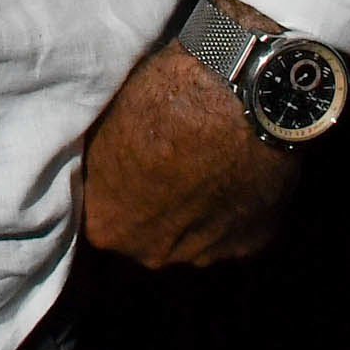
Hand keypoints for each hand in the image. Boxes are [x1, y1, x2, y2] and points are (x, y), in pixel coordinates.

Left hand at [80, 0, 304, 267]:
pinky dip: (234, 205)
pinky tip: (236, 168)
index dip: (113, 186)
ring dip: (196, 208)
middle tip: (167, 160)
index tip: (126, 161)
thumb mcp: (104, 126)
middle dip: (154, 205)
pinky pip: (235, 228)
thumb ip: (99, 164)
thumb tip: (94, 169)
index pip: (101, 215)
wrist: (239, 96)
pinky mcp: (255, 242)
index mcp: (110, 228)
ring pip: (193, 234)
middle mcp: (156, 254)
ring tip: (206, 161)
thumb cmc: (160, 101)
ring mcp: (209, 254)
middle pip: (148, 233)